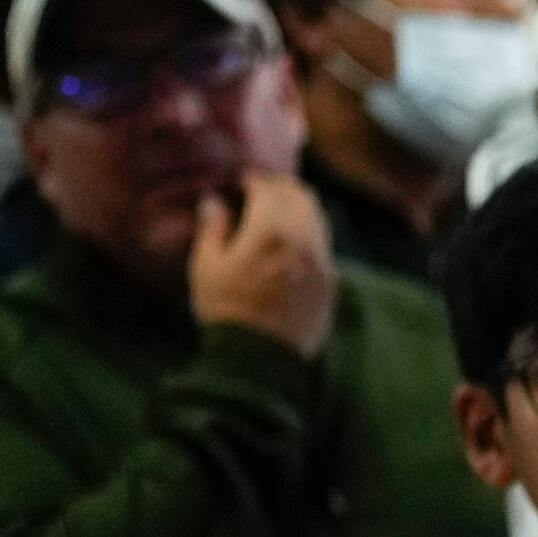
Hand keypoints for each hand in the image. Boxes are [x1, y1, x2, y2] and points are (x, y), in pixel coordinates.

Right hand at [187, 171, 338, 355]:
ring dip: (300, 208)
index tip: (243, 179)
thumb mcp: (207, 266)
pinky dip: (310, 234)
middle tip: (265, 188)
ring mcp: (323, 262)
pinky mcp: (331, 283)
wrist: (258, 357)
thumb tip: (215, 201)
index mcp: (271, 231)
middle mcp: (304, 241)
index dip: (255, 180)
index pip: (269, 189)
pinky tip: (294, 241)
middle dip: (283, 187)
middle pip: (302, 197)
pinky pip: (324, 246)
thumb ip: (213, 228)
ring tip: (280, 210)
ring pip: (318, 219)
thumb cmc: (226, 309)